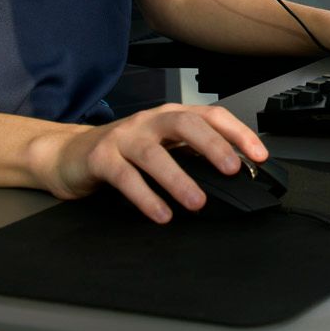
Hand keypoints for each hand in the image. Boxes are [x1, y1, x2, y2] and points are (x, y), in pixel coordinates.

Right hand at [31, 103, 267, 223]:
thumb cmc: (123, 152)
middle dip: (212, 145)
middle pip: (185, 124)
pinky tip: (161, 214)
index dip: (238, 133)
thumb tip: (235, 173)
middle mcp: (149, 121)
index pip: (211, 116)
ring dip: (179, 179)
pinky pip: (126, 177)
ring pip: (154, 154)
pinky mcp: (101, 158)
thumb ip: (192, 155)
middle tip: (232, 170)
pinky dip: (146, 197)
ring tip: (197, 202)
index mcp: (170, 117)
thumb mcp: (163, 148)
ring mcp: (124, 137)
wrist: (69, 154)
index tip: (260, 155)